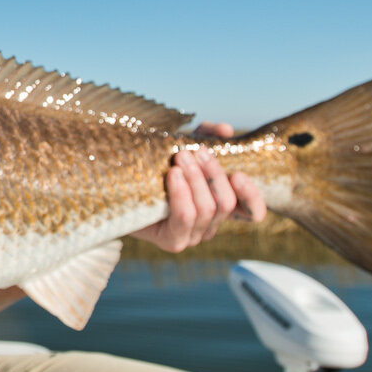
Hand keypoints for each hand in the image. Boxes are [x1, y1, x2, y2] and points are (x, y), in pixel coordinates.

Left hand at [130, 122, 266, 252]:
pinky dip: (182, 193)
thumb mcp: (183, 145)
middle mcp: (210, 225)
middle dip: (212, 174)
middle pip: (226, 203)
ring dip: (195, 179)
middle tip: (193, 151)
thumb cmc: (156, 166)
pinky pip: (185, 217)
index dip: (252, 196)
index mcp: (218, 206)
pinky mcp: (174, 242)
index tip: (239, 174)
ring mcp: (193, 236)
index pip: (252, 212)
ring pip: (208, 209)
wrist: (119, 188)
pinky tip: (173, 175)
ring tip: (180, 157)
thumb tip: (225, 129)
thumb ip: (206, 135)